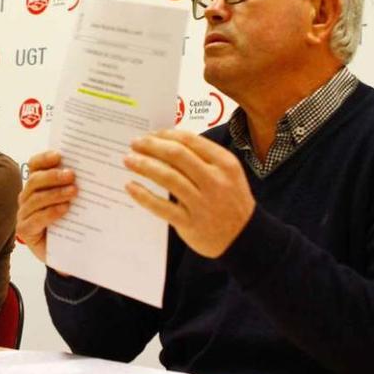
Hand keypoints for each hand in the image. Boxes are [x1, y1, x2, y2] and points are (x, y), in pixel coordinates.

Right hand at [16, 151, 77, 263]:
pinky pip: (35, 219)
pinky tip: (64, 209)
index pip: (34, 165)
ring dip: (55, 193)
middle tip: (72, 175)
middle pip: (34, 180)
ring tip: (73, 192)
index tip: (59, 155)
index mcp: (38, 184)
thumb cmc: (71, 221)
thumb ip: (76, 184)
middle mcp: (27, 197)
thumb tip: (94, 168)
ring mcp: (24, 214)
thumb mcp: (75, 200)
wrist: (68, 251)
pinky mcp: (25, 230)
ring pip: (35, 199)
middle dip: (53, 176)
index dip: (44, 158)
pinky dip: (50, 212)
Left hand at [123, 129, 254, 258]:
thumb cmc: (230, 201)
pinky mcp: (190, 223)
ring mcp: (202, 203)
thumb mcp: (227, 174)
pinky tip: (130, 187)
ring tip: (128, 160)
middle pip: (176, 155)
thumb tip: (166, 142)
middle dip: (151, 146)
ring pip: (167, 177)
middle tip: (134, 143)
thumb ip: (203, 158)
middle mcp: (214, 181)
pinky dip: (143, 195)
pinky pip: (161, 206)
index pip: (190, 140)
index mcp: (224, 163)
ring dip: (143, 166)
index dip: (165, 135)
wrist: (245, 238)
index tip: (150, 134)